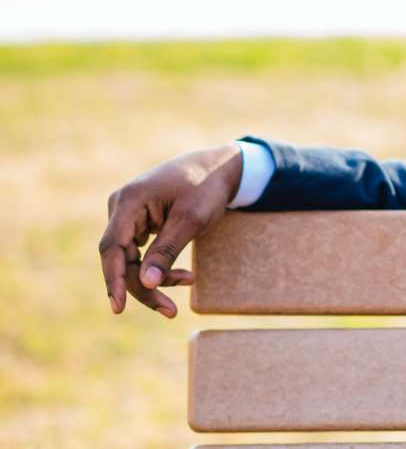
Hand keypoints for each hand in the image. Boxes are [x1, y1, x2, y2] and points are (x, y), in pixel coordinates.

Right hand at [99, 144, 243, 317]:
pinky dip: (159, 266)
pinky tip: (183, 275)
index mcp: (129, 201)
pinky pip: (140, 252)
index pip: (111, 248)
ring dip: (156, 277)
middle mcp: (121, 207)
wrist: (219, 167)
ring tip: (189, 281)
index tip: (118, 308)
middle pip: (120, 258)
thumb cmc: (207, 188)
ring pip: (131, 259)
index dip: (113, 280)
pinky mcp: (138, 222)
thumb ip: (166, 251)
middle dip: (144, 286)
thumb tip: (146, 283)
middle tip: (170, 311)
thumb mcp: (192, 220)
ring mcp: (128, 214)